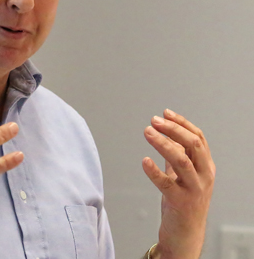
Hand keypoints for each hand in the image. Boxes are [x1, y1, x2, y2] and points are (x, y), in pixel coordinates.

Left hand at [142, 109, 215, 258]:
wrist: (185, 235)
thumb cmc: (183, 203)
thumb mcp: (182, 176)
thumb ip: (178, 157)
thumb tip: (168, 135)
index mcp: (206, 167)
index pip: (198, 138)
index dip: (182, 123)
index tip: (165, 113)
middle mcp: (204, 176)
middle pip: (194, 145)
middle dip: (174, 129)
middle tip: (153, 121)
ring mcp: (194, 189)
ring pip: (182, 161)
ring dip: (163, 143)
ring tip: (147, 132)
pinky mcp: (181, 203)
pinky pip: (167, 184)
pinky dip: (155, 171)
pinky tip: (144, 161)